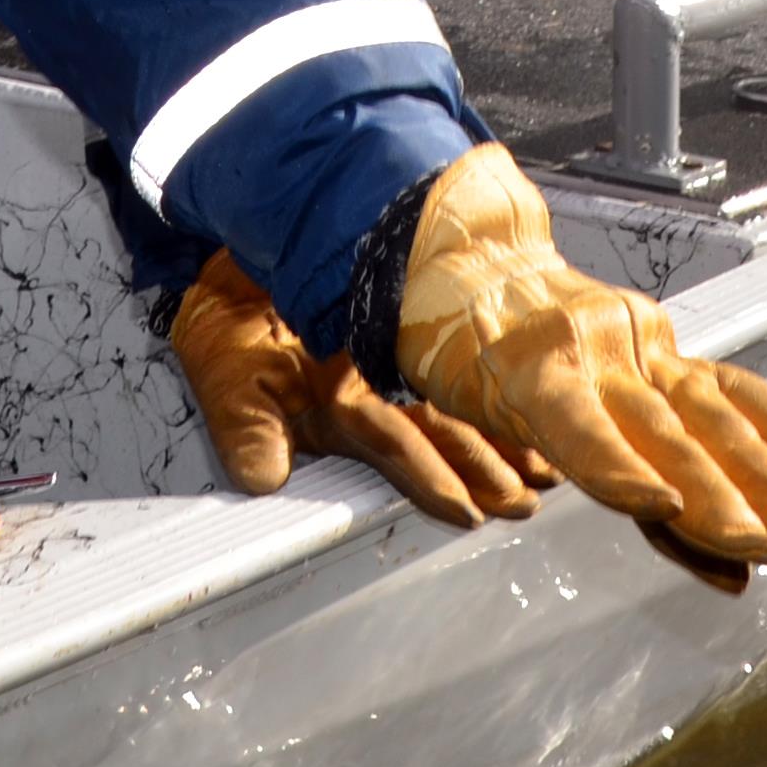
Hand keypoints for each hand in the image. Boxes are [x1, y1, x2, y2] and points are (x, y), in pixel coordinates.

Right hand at [174, 253, 542, 527]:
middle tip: (528, 497)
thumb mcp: (227, 378)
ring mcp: (389, 363)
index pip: (390, 450)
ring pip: (453, 405)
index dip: (429, 479)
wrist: (228, 258)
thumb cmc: (224, 326)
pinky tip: (523, 402)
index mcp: (336, 414)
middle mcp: (372, 395)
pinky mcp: (401, 324)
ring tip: (543, 468)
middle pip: (437, 435)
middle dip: (483, 469)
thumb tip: (263, 480)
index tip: (467, 509)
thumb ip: (246, 430)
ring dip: (497, 439)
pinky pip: (450, 359)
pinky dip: (488, 383)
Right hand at [391, 146, 766, 583]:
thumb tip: (739, 574)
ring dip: (730, 500)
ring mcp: (593, 359)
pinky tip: (658, 502)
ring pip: (672, 435)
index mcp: (664, 362)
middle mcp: (642, 355)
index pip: (761, 413)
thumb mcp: (599, 422)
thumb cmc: (514, 353)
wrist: (440, 266)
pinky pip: (580, 427)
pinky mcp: (531, 373)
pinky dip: (617, 466)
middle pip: (733, 431)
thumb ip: (664, 495)